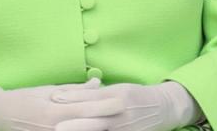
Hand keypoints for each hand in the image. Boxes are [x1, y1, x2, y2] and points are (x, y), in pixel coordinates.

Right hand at [0, 79, 124, 130]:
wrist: (0, 115)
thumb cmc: (25, 98)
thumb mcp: (48, 90)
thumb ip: (74, 89)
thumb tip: (97, 82)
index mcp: (55, 109)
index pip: (86, 107)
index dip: (105, 104)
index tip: (122, 100)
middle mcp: (56, 126)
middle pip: (89, 124)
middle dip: (109, 120)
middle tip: (128, 114)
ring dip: (100, 129)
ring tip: (118, 125)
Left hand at [55, 81, 198, 130]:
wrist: (162, 108)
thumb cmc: (135, 95)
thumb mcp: (116, 89)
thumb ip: (93, 93)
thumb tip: (66, 93)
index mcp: (115, 97)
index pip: (90, 98)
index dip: (72, 98)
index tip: (54, 98)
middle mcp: (120, 113)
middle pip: (94, 120)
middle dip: (74, 124)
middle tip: (55, 126)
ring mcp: (125, 128)